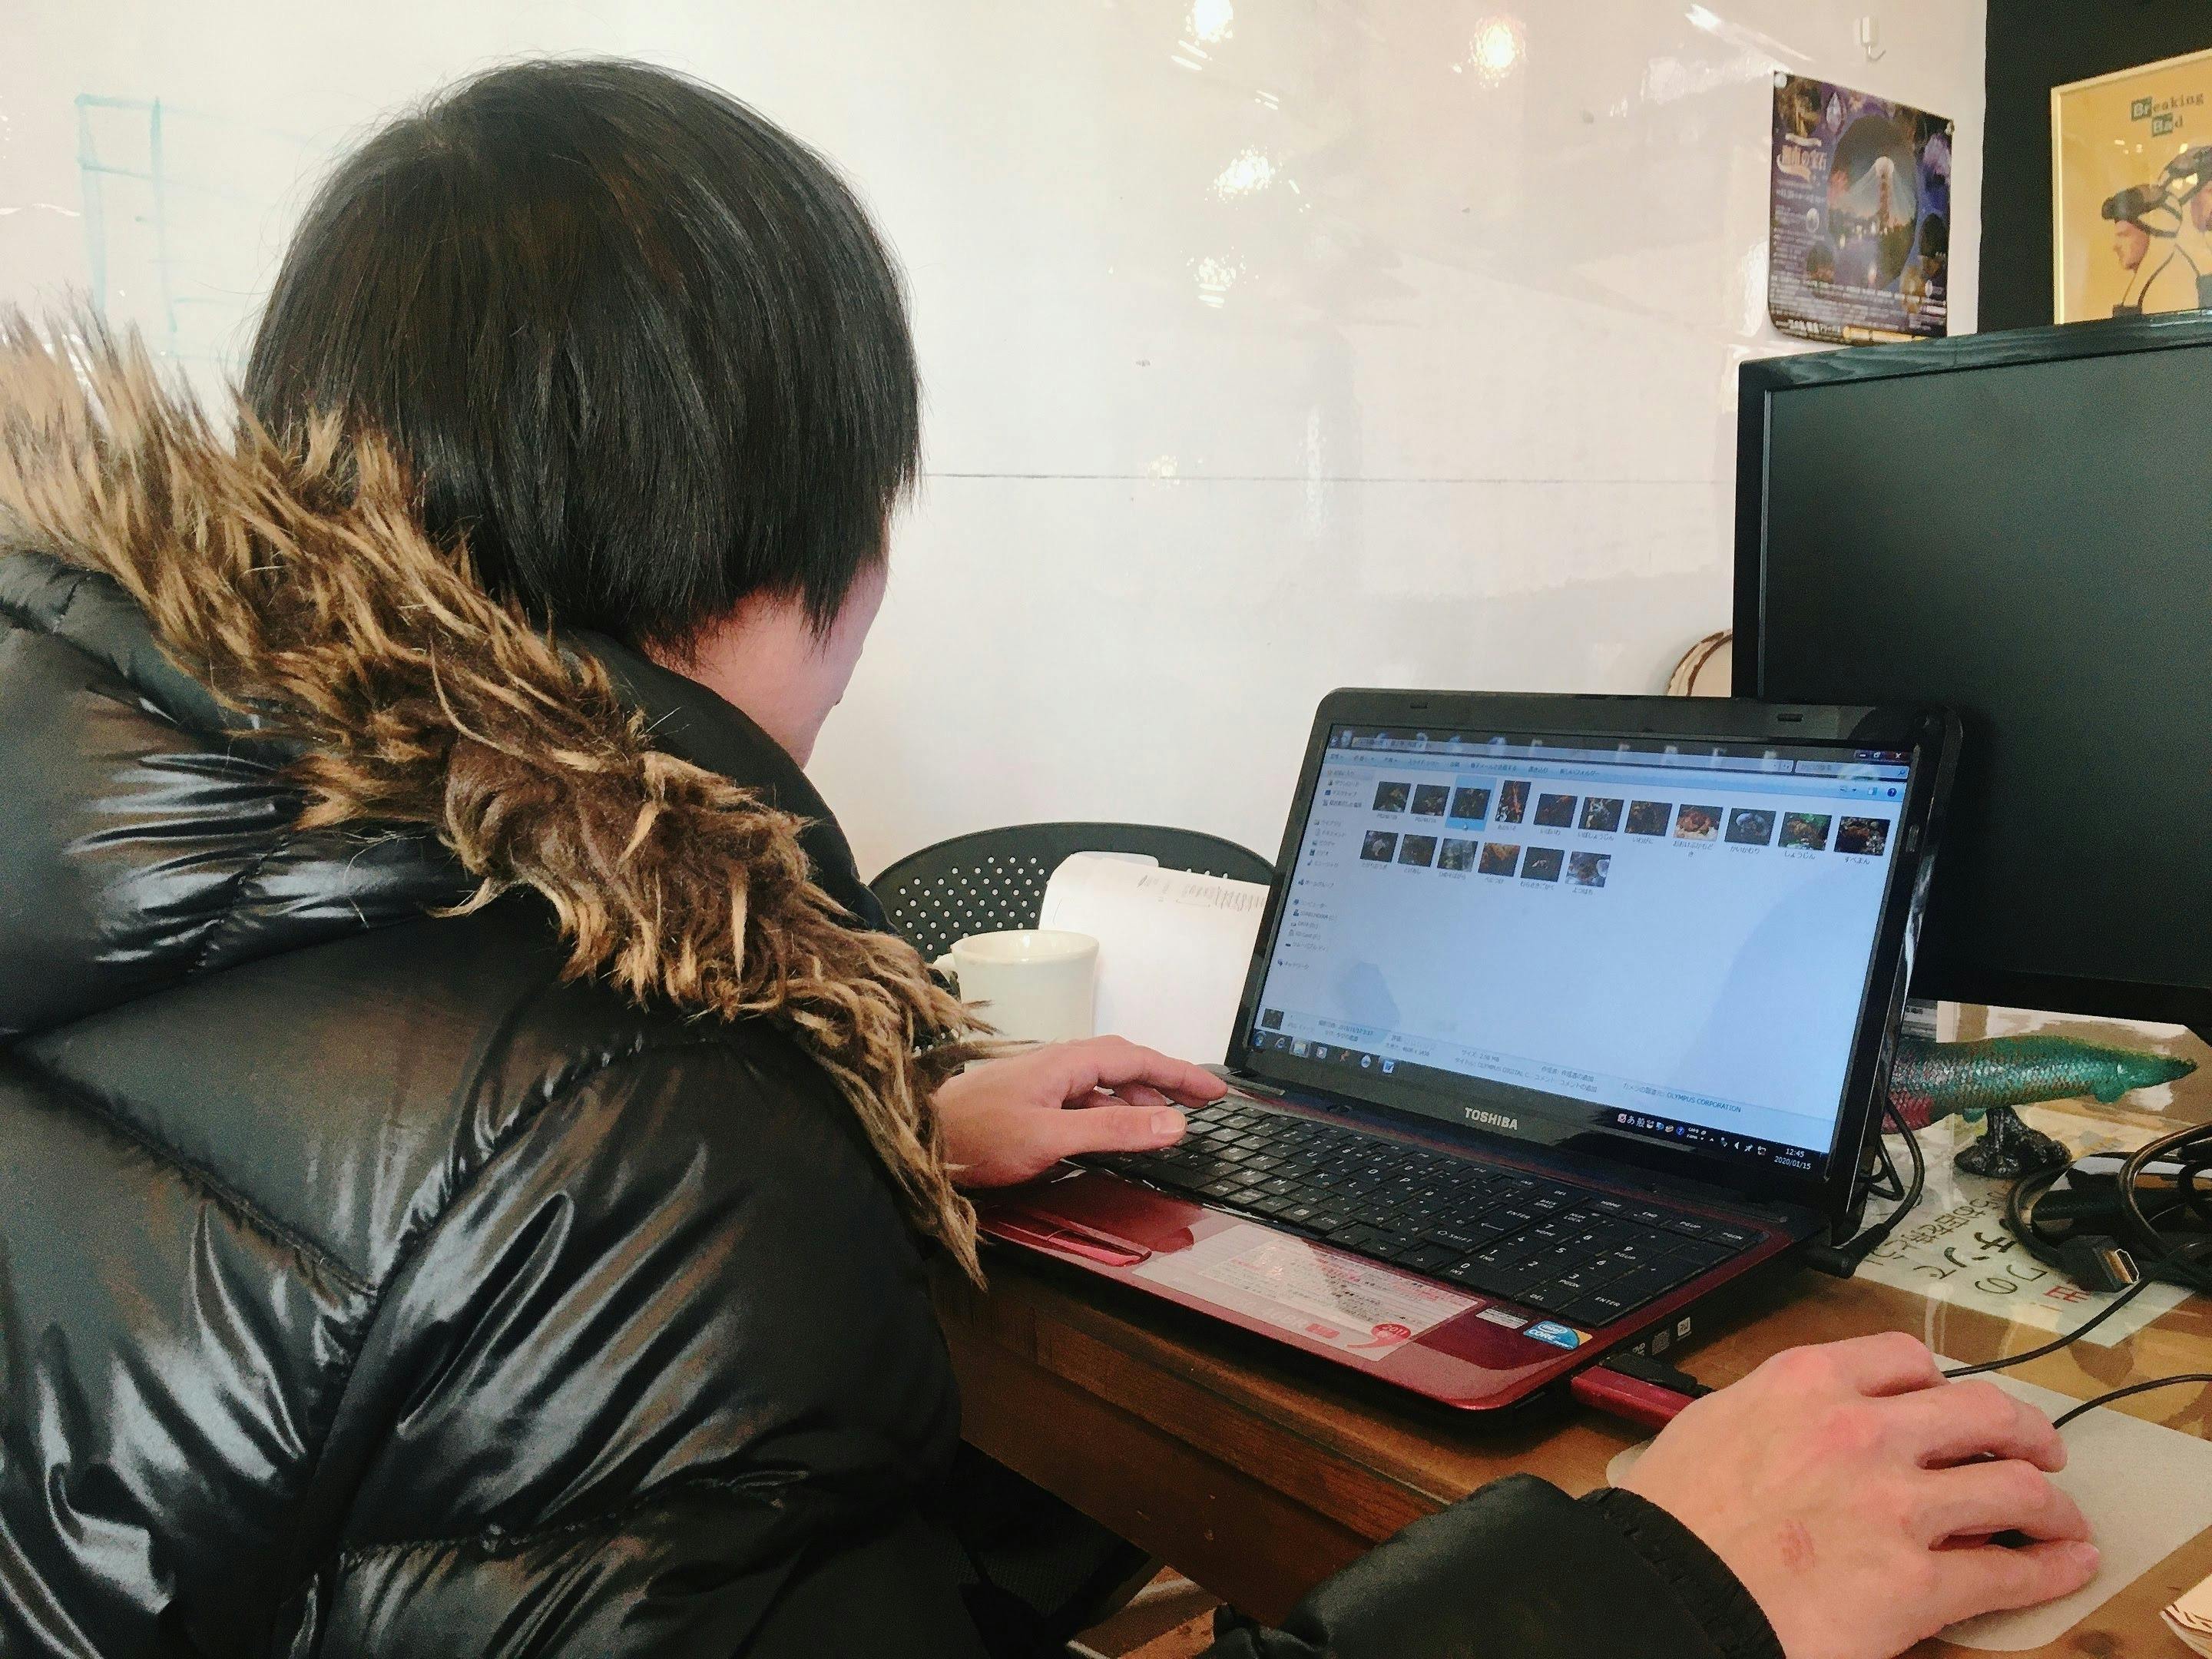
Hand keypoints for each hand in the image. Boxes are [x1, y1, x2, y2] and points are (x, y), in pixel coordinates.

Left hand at [931, 1036, 1225, 1187]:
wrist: (916, 1143)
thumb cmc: (975, 1136)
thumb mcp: (1054, 1137)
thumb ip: (1115, 1129)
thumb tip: (1173, 1122)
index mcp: (1066, 1061)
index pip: (1138, 1057)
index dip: (1180, 1073)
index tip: (1214, 1090)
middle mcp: (1055, 1064)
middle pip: (1123, 1063)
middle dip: (1164, 1080)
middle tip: (1200, 1103)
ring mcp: (1041, 1083)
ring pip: (1101, 1084)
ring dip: (1137, 1097)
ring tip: (1164, 1120)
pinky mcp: (1028, 1104)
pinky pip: (1082, 1101)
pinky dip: (1109, 1113)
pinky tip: (1113, 1133)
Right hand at [1618, 1332, 2096, 1658]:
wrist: (1668, 1593)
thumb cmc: (1674, 1518)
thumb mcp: (1714, 1424)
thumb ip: (1772, 1410)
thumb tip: (1798, 1419)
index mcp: (1807, 1384)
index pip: (1904, 1357)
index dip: (1940, 1379)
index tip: (1949, 1398)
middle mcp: (1863, 1431)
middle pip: (1981, 1409)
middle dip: (2024, 1428)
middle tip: (2036, 1447)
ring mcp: (1897, 1506)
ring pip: (2015, 1486)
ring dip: (2052, 1503)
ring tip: (2062, 1517)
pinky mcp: (1917, 1583)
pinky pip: (2009, 1572)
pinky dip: (2052, 1568)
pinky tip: (2069, 1565)